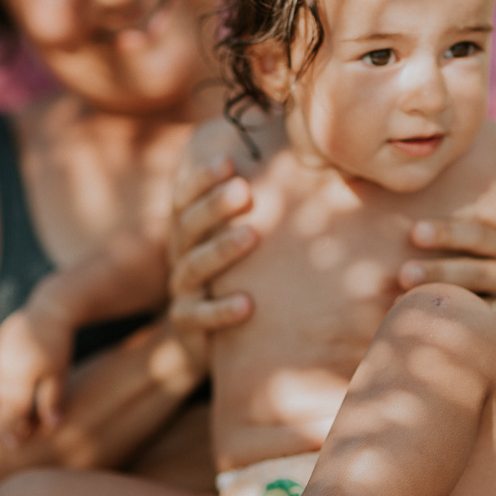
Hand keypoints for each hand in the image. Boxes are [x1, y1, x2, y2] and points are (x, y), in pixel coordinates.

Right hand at [0, 292, 74, 444]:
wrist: (49, 310)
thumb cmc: (59, 345)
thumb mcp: (60, 373)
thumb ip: (52, 400)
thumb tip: (50, 426)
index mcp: (22, 375)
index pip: (15, 411)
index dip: (15, 429)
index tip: (15, 445)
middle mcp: (4, 367)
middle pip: (3, 402)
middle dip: (9, 419)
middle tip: (13, 439)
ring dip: (4, 404)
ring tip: (13, 416)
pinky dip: (2, 387)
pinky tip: (10, 394)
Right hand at [168, 156, 258, 366]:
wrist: (219, 334)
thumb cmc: (245, 271)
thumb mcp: (249, 236)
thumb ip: (267, 205)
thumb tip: (312, 163)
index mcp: (193, 228)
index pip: (187, 197)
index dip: (202, 179)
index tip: (227, 161)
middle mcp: (183, 254)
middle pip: (187, 225)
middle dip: (214, 206)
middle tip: (243, 190)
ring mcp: (183, 289)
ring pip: (194, 266)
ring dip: (221, 250)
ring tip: (251, 236)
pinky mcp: (187, 322)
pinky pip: (197, 316)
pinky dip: (221, 310)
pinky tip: (248, 304)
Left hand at [399, 218, 495, 374]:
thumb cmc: (491, 284)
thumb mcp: (488, 257)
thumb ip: (461, 239)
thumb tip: (413, 225)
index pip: (481, 236)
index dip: (449, 233)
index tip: (414, 231)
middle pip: (480, 273)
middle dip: (440, 272)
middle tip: (404, 274)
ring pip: (481, 311)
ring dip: (441, 307)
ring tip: (401, 304)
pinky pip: (484, 341)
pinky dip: (452, 337)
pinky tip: (424, 334)